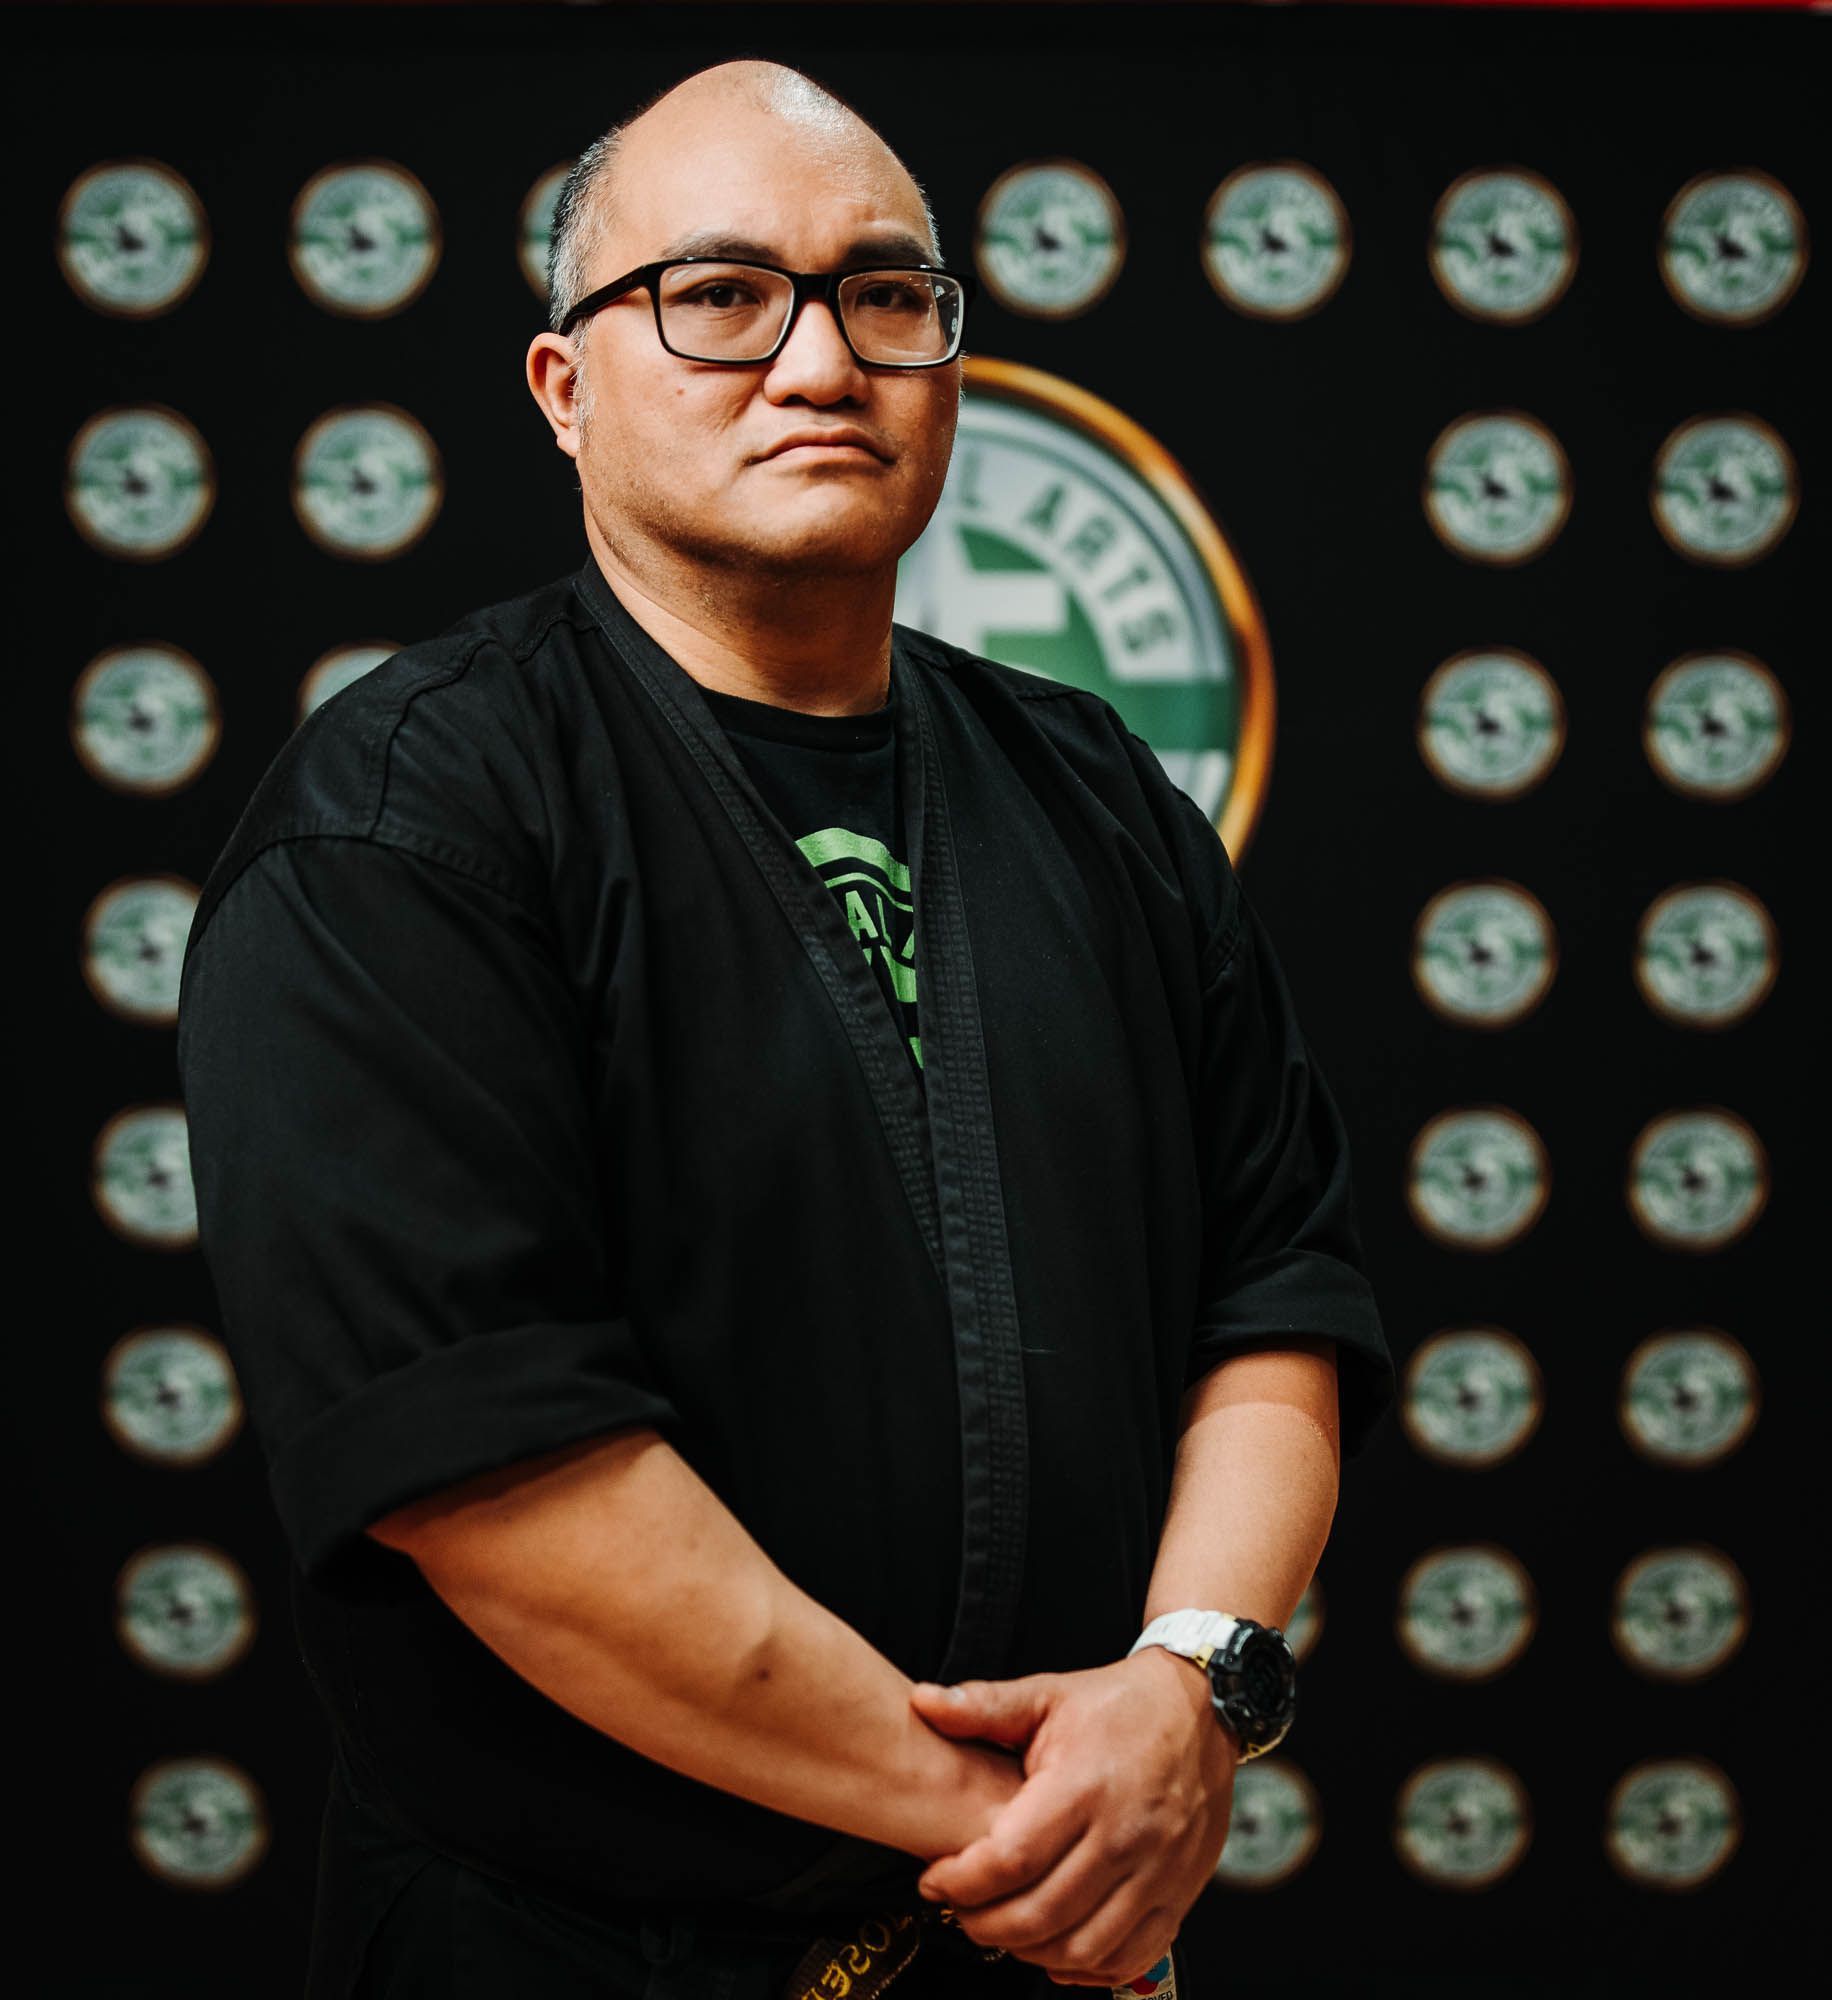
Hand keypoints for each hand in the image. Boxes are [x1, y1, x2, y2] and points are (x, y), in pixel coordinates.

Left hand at [907, 1647, 1236, 1987]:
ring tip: (1000, 1926)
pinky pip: (1129, 1958)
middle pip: (1042, 1914)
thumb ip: (984, 1705)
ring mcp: (1158, 1873)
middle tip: (958, 1910)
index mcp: (1085, 1786)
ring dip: (1029, 1951)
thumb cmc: (1120, 1705)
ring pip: (1082, 1947)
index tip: (934, 1879)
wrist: (1202, 1710)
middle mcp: (1125, 1837)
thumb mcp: (1049, 1694)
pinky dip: (1086, 1968)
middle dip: (984, 1924)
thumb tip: (922, 1701)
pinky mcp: (1179, 1895)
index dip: (962, 1881)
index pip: (1012, 1859)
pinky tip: (1055, 1948)